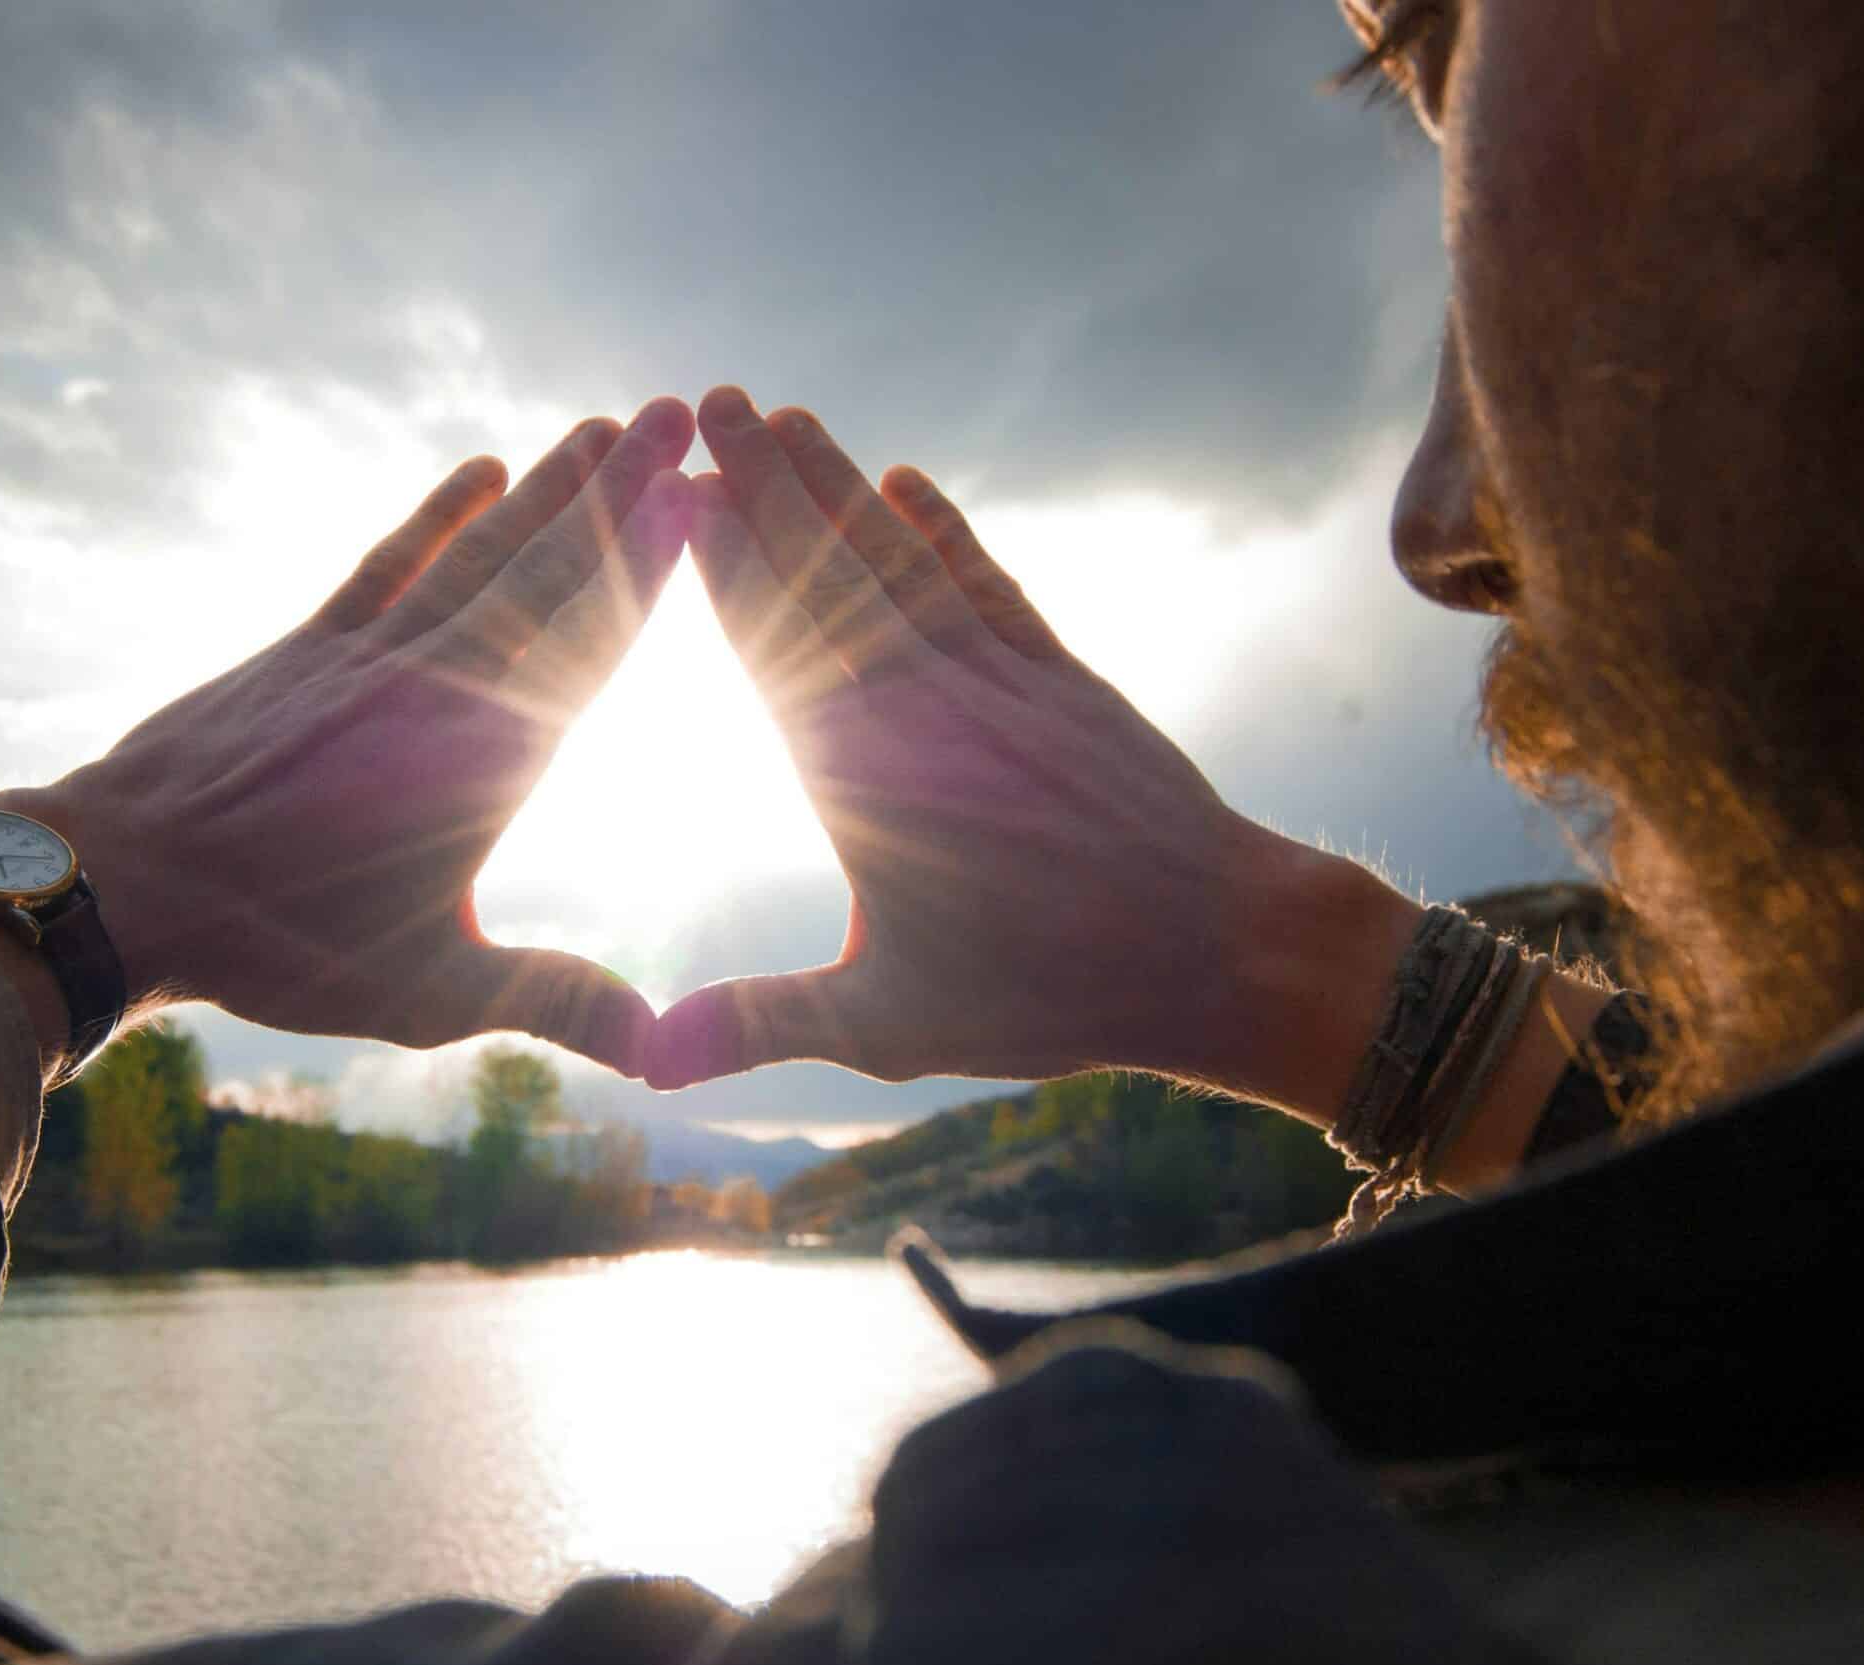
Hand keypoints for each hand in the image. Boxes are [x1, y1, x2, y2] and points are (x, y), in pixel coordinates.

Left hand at [0, 399, 695, 1078]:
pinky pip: (391, 560)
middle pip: (546, 569)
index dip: (649, 566)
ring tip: (607, 425)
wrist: (122, 882)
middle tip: (682, 413)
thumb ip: (551, 999)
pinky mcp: (308, 647)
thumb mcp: (429, 993)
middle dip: (619, 489)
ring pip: (478, 550)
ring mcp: (368, 654)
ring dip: (548, 485)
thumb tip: (660, 1049)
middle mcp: (435, 684)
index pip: (588, 642)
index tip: (702, 494)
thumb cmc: (280, 946)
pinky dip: (440, 514)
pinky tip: (484, 467)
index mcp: (483, 760)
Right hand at [647, 388, 1418, 1111]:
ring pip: (902, 561)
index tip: (676, 492)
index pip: (776, 646)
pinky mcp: (1061, 679)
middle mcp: (927, 705)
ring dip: (841, 486)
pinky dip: (942, 532)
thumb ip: (757, 1022)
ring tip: (785, 418)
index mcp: (867, 777)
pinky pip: (986, 583)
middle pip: (831, 573)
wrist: (1220, 950)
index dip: (724, 565)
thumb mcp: (884, 1027)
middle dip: (767, 484)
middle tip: (711, 405)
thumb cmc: (1047, 996)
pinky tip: (904, 484)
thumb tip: (643, 1061)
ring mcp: (999, 680)